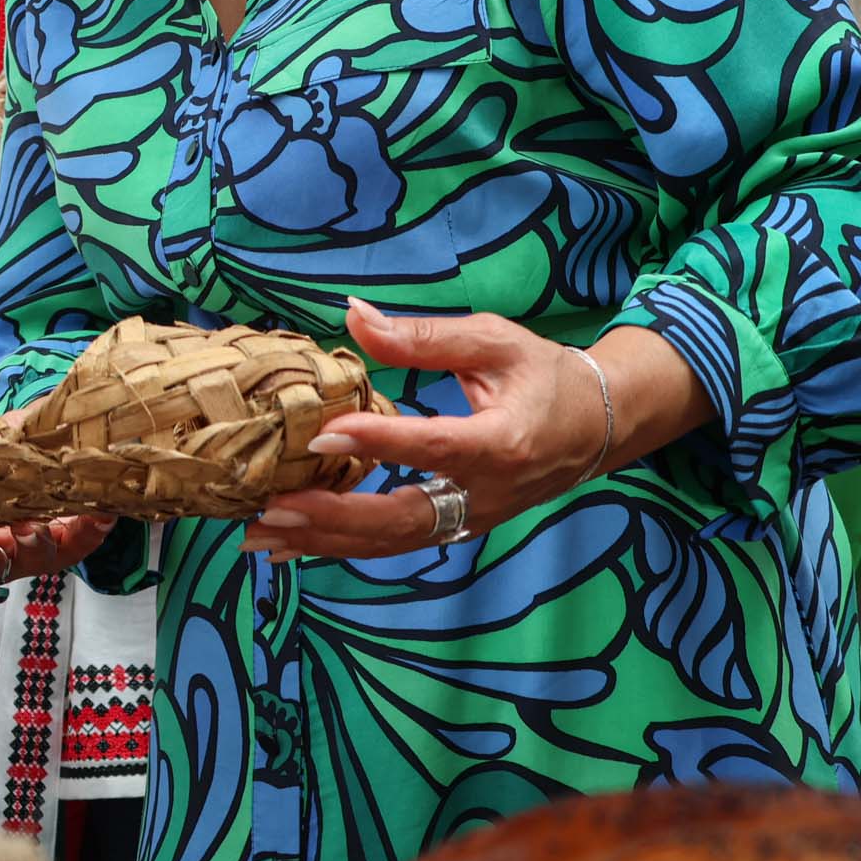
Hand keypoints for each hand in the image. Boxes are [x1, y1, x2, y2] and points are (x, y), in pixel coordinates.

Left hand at [241, 299, 628, 561]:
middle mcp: (488, 492)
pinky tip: (292, 545)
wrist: (599, 425)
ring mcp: (474, 518)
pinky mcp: (459, 527)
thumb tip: (351, 314)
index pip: (433, 445)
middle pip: (406, 517)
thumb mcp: (492, 340)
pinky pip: (398, 543)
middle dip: (335, 518)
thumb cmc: (545, 375)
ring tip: (261, 537)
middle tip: (272, 509)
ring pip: (395, 541)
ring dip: (326, 541)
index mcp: (504, 441)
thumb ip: (421, 336)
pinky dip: (343, 546)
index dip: (378, 443)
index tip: (322, 437)